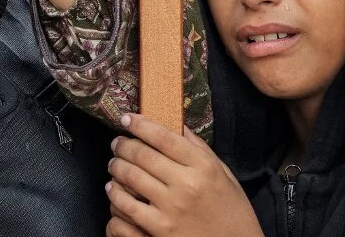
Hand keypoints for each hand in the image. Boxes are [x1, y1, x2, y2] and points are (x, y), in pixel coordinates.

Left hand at [105, 114, 263, 236]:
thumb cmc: (231, 209)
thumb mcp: (223, 173)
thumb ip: (199, 149)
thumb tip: (175, 124)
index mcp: (204, 167)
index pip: (164, 137)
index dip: (140, 124)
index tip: (127, 118)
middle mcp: (187, 184)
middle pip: (143, 155)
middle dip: (123, 144)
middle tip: (117, 142)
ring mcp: (171, 208)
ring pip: (130, 178)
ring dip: (116, 167)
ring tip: (114, 163)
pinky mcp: (160, 230)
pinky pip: (126, 207)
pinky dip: (115, 195)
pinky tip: (113, 189)